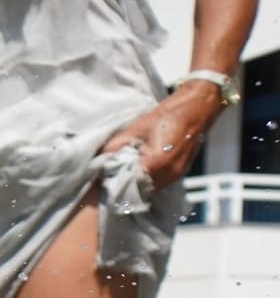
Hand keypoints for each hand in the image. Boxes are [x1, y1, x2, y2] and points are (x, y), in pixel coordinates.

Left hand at [100, 84, 218, 188]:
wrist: (196, 108)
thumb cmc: (167, 115)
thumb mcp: (136, 129)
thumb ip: (116, 147)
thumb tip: (101, 160)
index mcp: (157, 163)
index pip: (129, 183)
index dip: (114, 182)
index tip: (103, 179)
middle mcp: (170, 173)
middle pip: (140, 189)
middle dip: (125, 184)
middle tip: (110, 177)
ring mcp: (177, 174)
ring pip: (150, 188)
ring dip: (137, 183)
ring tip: (124, 173)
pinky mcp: (181, 172)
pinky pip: (160, 182)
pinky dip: (148, 179)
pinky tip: (139, 170)